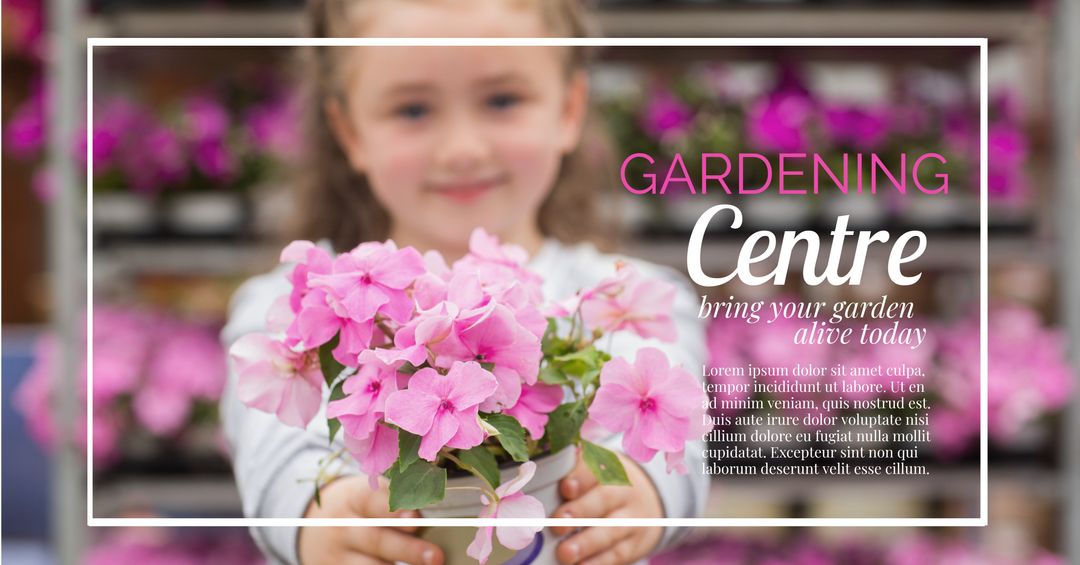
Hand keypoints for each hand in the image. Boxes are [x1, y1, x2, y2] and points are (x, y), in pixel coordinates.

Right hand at [298, 475, 443, 564]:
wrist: (315, 528)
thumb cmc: (360, 507)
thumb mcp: (369, 494)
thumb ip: (396, 498)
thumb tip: (437, 507)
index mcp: (354, 498)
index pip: (373, 502)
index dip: (393, 511)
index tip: (415, 519)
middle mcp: (344, 527)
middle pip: (376, 540)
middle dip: (407, 550)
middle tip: (435, 556)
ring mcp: (339, 555)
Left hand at [549, 452, 663, 564]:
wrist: (651, 500)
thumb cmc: (606, 484)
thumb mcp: (597, 470)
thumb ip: (571, 469)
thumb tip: (534, 472)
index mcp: (610, 468)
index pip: (596, 468)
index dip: (581, 478)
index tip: (566, 488)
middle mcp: (625, 492)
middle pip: (605, 499)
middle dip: (581, 511)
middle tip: (558, 523)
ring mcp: (633, 519)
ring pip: (612, 530)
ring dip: (587, 543)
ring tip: (565, 553)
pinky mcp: (635, 544)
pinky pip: (618, 554)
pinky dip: (599, 562)